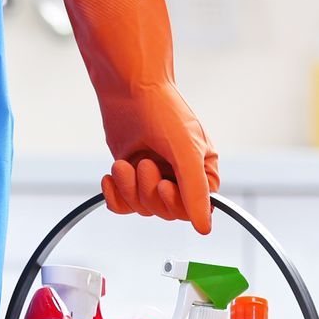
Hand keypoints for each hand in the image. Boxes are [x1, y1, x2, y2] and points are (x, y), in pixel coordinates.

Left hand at [57, 0, 220, 234]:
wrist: (129, 91)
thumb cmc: (163, 111)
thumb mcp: (186, 150)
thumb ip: (196, 190)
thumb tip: (205, 227)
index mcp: (203, 172)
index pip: (194, 209)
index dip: (176, 203)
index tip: (166, 184)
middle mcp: (181, 178)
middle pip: (165, 212)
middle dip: (149, 191)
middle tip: (144, 165)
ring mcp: (154, 179)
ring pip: (141, 208)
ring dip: (129, 187)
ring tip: (125, 162)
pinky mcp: (129, 179)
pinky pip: (121, 206)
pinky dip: (114, 193)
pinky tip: (113, 173)